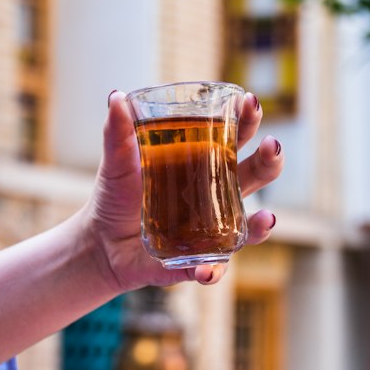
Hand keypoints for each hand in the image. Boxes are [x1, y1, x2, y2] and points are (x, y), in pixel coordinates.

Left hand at [81, 89, 282, 292]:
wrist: (98, 243)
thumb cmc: (116, 197)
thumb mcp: (117, 162)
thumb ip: (118, 133)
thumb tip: (116, 97)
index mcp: (202, 165)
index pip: (235, 138)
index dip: (248, 120)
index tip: (249, 103)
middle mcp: (215, 198)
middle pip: (254, 178)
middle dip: (269, 162)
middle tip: (271, 147)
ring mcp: (209, 232)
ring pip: (246, 228)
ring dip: (261, 226)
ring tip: (268, 219)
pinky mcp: (193, 262)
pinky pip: (209, 269)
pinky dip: (211, 272)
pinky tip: (208, 271)